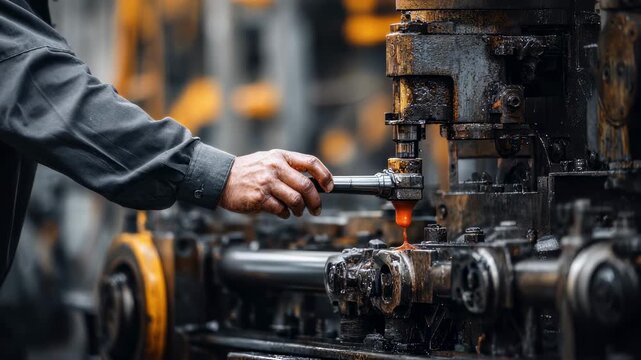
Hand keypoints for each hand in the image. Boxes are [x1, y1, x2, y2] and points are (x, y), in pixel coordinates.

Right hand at [219, 149, 333, 218]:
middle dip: (315, 201)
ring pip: (296, 200)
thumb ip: (289, 169)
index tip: (330, 186)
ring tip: (297, 211)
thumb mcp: (269, 161)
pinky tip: (281, 212)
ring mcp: (267, 182)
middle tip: (316, 208)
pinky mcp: (259, 197)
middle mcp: (275, 167)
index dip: (324, 175)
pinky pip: (281, 209)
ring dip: (300, 209)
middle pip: (306, 185)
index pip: (310, 162)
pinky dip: (285, 214)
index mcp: (280, 156)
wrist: (222, 179)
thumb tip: (314, 184)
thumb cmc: (248, 172)